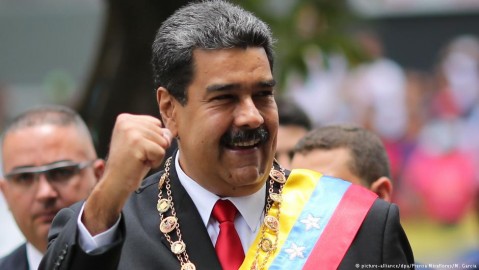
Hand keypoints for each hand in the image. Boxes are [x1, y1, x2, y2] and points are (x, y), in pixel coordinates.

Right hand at [83, 113, 172, 234]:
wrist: (115, 183)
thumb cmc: (131, 164)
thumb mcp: (142, 142)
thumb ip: (156, 132)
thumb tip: (169, 135)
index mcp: (125, 118)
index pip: (156, 123)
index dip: (152, 139)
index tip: (137, 148)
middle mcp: (126, 121)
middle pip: (160, 131)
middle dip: (155, 147)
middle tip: (138, 156)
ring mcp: (130, 131)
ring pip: (162, 141)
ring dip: (155, 155)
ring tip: (139, 159)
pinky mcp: (137, 143)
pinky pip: (161, 151)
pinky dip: (155, 162)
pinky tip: (140, 164)